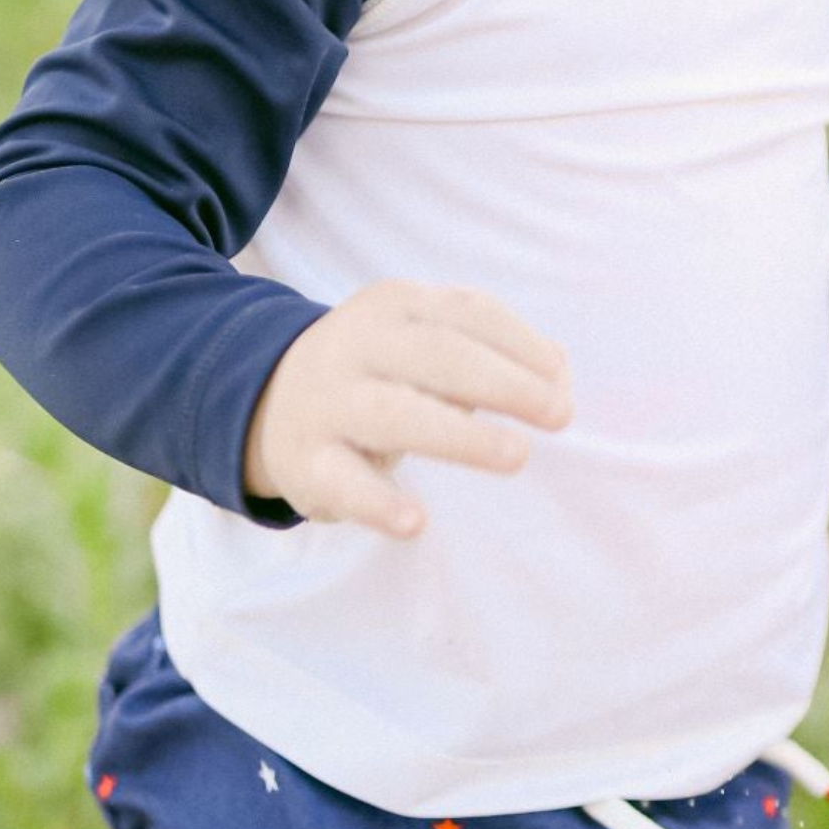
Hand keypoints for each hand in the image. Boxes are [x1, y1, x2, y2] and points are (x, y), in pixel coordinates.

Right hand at [242, 279, 571, 533]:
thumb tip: (558, 377)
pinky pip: (345, 484)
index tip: (562, 381)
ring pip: (396, 414)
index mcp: (396, 306)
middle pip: (439, 356)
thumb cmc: (379, 371)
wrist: (267, 399)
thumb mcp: (423, 341)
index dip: (522, 345)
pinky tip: (417, 523)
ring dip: (461, 436)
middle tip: (559, 414)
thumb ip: (488, 351)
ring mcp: (328, 403)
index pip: (468, 314)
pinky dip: (380, 503)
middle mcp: (358, 345)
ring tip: (516, 457)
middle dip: (505, 383)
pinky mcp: (306, 463)